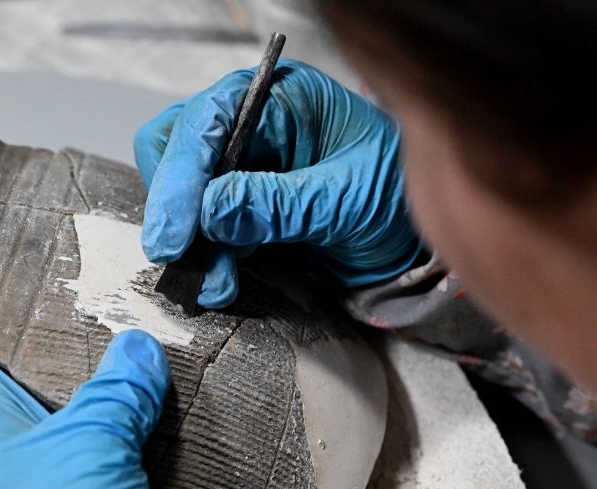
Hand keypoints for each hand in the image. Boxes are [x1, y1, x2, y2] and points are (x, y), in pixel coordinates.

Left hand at [0, 330, 215, 488]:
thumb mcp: (89, 438)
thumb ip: (117, 387)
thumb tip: (139, 349)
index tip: (29, 285)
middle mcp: (15, 456)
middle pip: (43, 387)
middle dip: (83, 355)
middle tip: (119, 310)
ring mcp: (61, 485)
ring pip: (93, 424)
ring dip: (125, 399)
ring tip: (159, 350)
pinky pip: (128, 462)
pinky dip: (151, 440)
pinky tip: (180, 409)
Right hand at [134, 59, 421, 307]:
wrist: (422, 240)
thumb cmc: (400, 197)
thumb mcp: (346, 199)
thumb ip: (280, 204)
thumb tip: (211, 212)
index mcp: (285, 99)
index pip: (210, 118)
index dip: (183, 172)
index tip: (174, 229)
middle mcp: (259, 122)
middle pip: (183, 146)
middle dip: (178, 202)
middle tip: (178, 254)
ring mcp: (252, 164)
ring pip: (189, 189)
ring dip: (192, 238)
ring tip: (211, 282)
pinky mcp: (251, 205)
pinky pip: (209, 224)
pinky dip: (209, 254)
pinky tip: (220, 281)